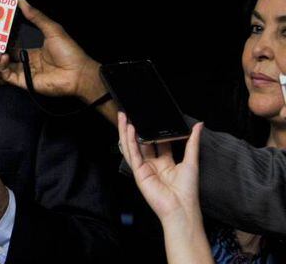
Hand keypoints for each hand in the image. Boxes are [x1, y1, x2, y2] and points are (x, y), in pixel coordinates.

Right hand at [0, 0, 104, 102]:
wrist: (78, 72)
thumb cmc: (69, 51)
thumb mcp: (51, 29)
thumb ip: (36, 16)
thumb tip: (22, 0)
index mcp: (30, 51)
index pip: (9, 45)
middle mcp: (24, 62)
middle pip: (1, 56)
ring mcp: (23, 73)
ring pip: (0, 67)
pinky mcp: (23, 83)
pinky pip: (6, 76)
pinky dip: (0, 66)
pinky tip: (3, 57)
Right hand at [118, 112, 203, 226]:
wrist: (182, 207)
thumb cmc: (188, 190)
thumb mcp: (191, 161)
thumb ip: (192, 142)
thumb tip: (199, 126)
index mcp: (164, 163)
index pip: (155, 142)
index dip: (151, 130)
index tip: (148, 117)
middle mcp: (152, 164)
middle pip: (140, 142)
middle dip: (133, 128)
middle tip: (128, 114)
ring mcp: (144, 168)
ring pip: (132, 147)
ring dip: (126, 132)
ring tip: (123, 117)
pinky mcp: (138, 173)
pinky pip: (132, 155)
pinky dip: (129, 142)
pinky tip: (128, 130)